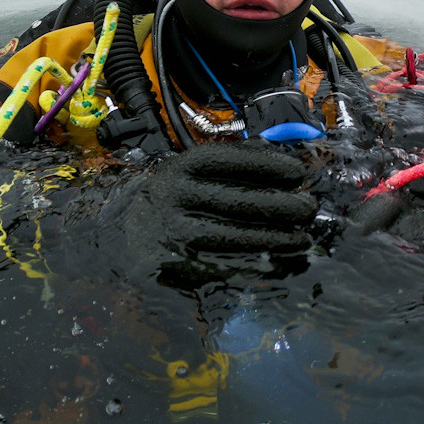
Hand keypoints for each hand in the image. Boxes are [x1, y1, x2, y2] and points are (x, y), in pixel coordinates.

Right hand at [122, 142, 317, 282]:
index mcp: (180, 167)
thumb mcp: (186, 173)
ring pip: (231, 235)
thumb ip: (226, 165)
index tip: (298, 173)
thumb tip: (274, 156)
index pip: (229, 161)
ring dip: (273, 239)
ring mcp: (170, 231)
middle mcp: (173, 196)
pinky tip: (276, 265)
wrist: (114, 237)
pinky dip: (251, 267)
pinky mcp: (170, 265)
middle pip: (236, 200)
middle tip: (309, 208)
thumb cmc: (165, 201)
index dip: (268, 166)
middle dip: (279, 205)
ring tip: (302, 238)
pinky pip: (218, 267)